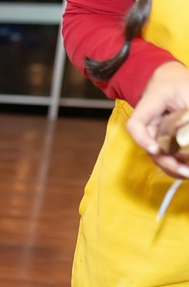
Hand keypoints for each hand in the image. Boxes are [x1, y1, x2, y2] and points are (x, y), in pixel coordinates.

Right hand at [127, 61, 188, 178]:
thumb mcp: (187, 91)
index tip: (155, 149)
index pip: (136, 126)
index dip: (143, 139)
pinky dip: (175, 164)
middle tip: (185, 171)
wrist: (168, 80)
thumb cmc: (177, 82)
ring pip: (158, 155)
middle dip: (167, 162)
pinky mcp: (162, 140)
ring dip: (172, 167)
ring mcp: (153, 135)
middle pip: (150, 148)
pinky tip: (185, 171)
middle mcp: (146, 126)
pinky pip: (166, 154)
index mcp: (147, 108)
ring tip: (188, 174)